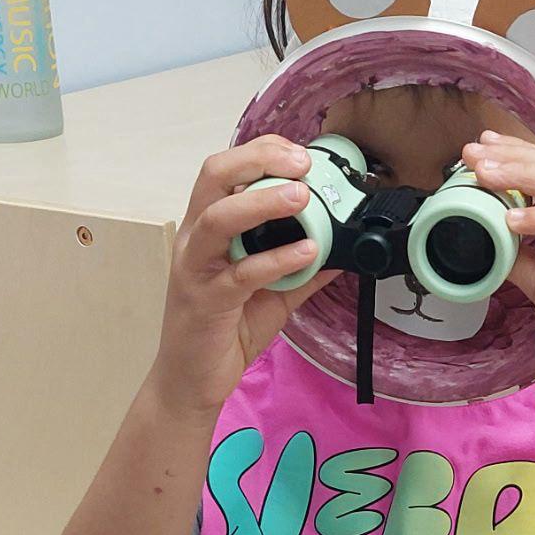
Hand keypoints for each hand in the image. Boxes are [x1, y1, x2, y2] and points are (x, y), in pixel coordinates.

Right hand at [151, 136, 333, 418]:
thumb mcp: (273, 295)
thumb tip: (343, 251)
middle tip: (302, 164)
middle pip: (214, 175)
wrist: (190, 383)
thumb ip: (303, 271)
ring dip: (263, 201)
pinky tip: (307, 252)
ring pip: (219, 217)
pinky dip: (277, 259)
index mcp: (208, 229)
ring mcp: (196, 268)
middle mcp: (195, 239)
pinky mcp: (206, 301)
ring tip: (303, 197)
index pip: (227, 170)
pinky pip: (241, 273)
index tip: (301, 154)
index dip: (263, 152)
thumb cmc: (224, 333)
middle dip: (259, 160)